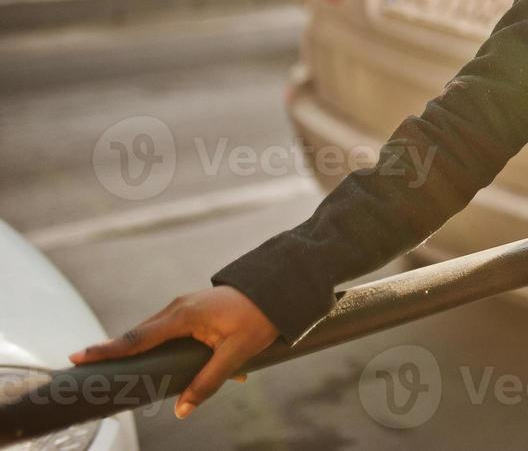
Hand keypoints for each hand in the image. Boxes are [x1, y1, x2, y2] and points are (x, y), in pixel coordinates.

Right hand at [65, 286, 280, 419]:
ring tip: (113, 367)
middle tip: (84, 366)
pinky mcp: (192, 310)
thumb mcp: (236, 353)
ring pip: (152, 332)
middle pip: (138, 335)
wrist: (278, 289)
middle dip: (114, 351)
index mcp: (184, 315)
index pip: (137, 337)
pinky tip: (170, 363)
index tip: (78, 356)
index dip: (107, 349)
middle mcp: (177, 307)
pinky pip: (167, 330)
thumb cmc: (259, 318)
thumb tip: (182, 410)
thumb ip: (209, 381)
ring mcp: (183, 306)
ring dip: (139, 350)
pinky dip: (159, 345)